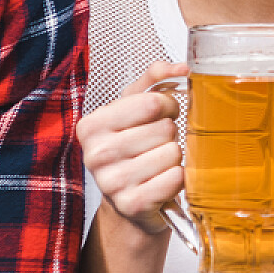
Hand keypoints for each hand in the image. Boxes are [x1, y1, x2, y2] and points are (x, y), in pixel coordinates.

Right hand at [81, 62, 185, 234]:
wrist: (128, 202)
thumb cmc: (133, 150)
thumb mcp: (135, 109)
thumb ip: (155, 79)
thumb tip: (181, 68)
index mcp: (92, 125)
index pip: (152, 102)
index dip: (168, 106)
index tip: (161, 115)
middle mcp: (97, 153)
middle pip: (165, 128)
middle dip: (170, 134)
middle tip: (157, 144)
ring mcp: (112, 182)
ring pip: (173, 152)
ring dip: (174, 157)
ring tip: (158, 164)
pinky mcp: (132, 204)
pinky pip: (176, 178)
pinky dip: (178, 178)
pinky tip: (161, 181)